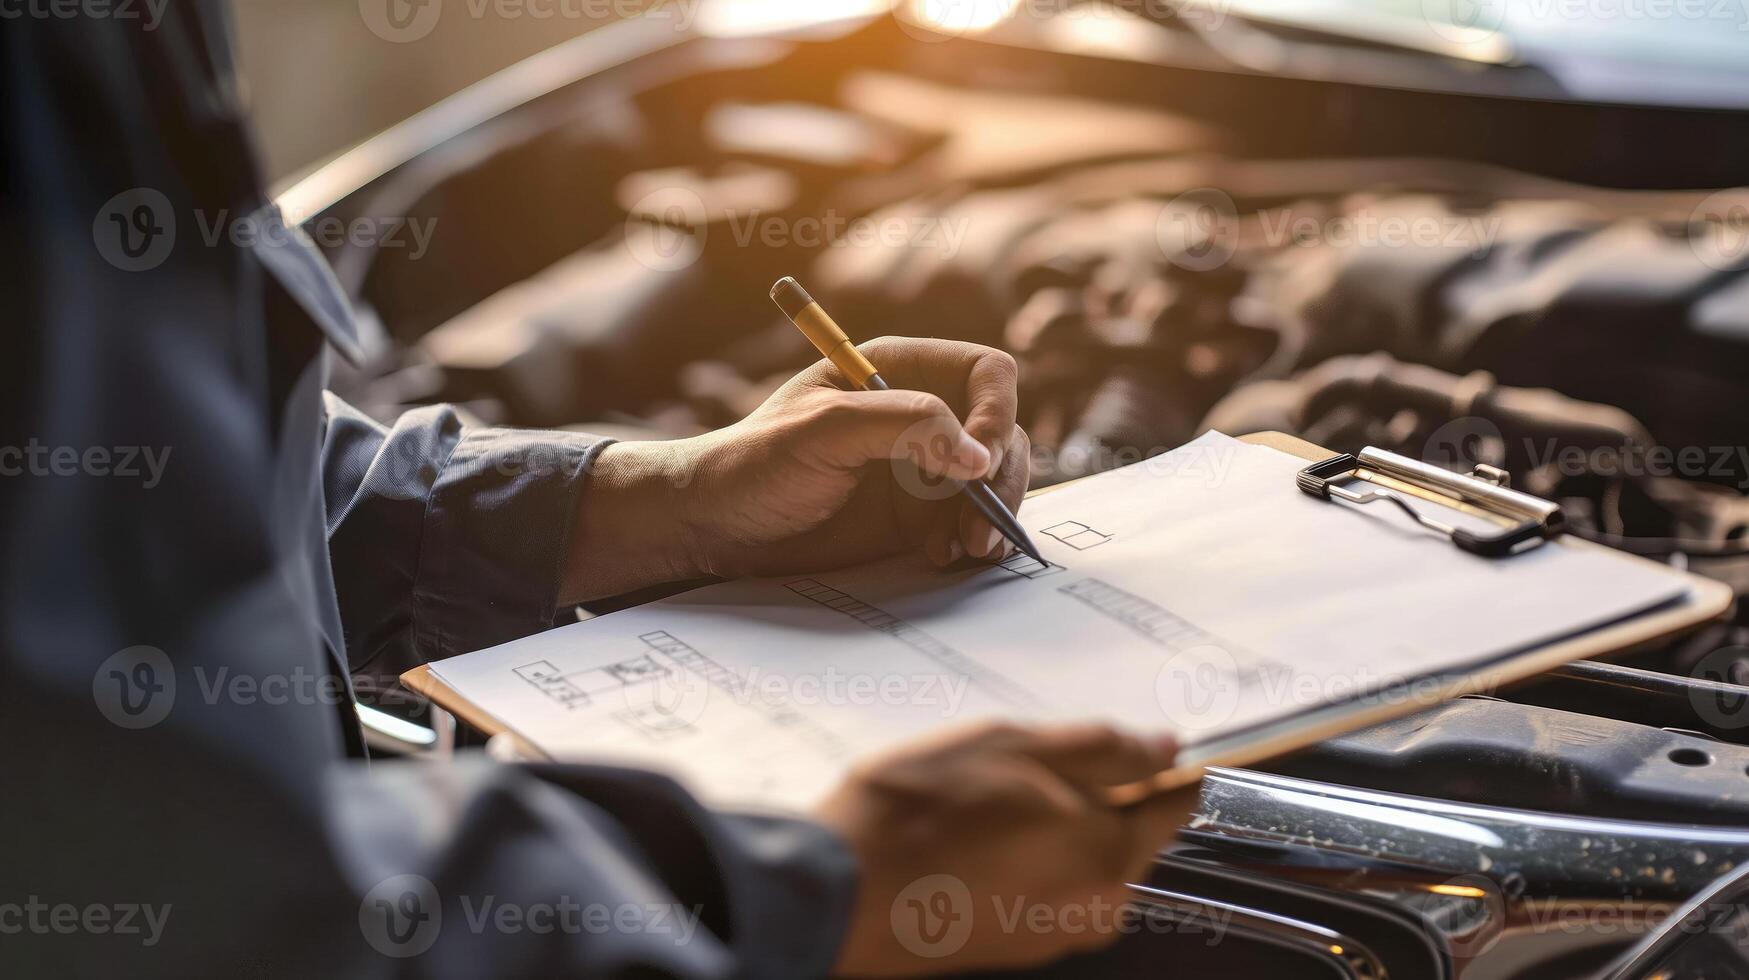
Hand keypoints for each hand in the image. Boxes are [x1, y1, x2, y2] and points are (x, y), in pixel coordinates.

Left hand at [563, 337, 1029, 600]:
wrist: (715, 527)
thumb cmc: (755, 463)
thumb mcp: (824, 430)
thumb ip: (904, 426)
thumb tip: (977, 455)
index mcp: (899, 370)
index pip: (987, 374)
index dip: (995, 413)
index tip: (977, 462)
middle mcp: (921, 414)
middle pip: (1002, 433)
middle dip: (1002, 480)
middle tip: (980, 529)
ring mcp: (922, 468)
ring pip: (995, 482)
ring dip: (993, 515)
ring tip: (965, 551)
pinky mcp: (917, 517)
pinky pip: (970, 523)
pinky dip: (971, 541)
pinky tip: (940, 559)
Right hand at [813, 721, 1182, 976]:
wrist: (840, 893)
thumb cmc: (919, 813)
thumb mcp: (1012, 745)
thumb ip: (1100, 749)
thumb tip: (1163, 747)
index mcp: (1108, 853)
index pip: (1177, 806)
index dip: (1175, 771)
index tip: (1172, 751)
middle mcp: (1096, 907)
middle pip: (1123, 834)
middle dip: (1092, 794)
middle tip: (1025, 762)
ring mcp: (1054, 935)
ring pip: (1077, 860)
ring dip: (1047, 824)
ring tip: (981, 795)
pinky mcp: (1014, 947)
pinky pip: (1041, 888)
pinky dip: (1018, 857)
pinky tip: (967, 833)